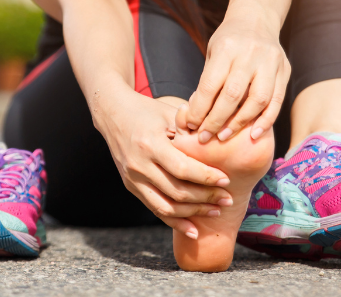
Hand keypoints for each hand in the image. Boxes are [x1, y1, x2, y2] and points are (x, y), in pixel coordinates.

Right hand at [95, 89, 233, 238]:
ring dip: (194, 213)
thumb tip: (220, 145)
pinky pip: (155, 209)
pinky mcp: (131, 186)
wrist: (112, 114)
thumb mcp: (169, 113)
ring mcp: (133, 179)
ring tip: (215, 211)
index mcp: (150, 144)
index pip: (183, 168)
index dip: (206, 177)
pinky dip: (175, 222)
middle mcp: (139, 165)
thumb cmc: (147, 110)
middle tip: (228, 198)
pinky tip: (193, 229)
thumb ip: (191, 130)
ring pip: (166, 206)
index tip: (226, 180)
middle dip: (206, 198)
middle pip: (177, 191)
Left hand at [181, 0, 289, 142]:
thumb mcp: (212, 52)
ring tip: (225, 136)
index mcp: (227, 48)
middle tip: (205, 137)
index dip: (199, 109)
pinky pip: (277, 101)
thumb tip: (195, 116)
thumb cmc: (228, 40)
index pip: (211, 85)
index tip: (191, 125)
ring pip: (258, 100)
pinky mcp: (284, 70)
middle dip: (216, 120)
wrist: (257, 19)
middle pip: (233, 95)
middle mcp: (250, 54)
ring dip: (240, 123)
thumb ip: (208, 81)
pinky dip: (266, 120)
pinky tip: (254, 133)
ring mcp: (271, 62)